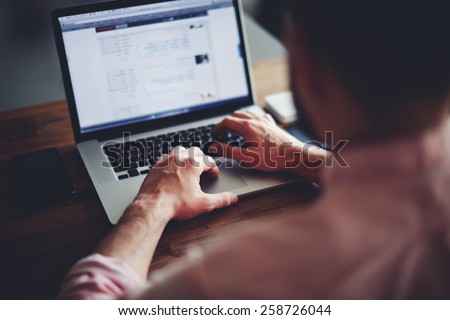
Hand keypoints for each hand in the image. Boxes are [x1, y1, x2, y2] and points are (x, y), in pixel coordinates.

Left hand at [132, 146, 237, 220]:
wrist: (152, 207)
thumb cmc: (175, 204)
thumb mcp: (203, 203)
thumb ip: (220, 200)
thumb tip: (232, 198)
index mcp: (192, 164)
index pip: (208, 160)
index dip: (213, 167)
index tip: (214, 174)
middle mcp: (179, 158)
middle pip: (195, 151)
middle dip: (202, 158)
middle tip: (204, 167)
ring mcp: (166, 160)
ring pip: (180, 150)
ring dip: (187, 155)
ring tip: (189, 164)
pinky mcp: (155, 166)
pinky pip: (165, 156)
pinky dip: (171, 160)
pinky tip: (172, 168)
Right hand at [212, 111, 328, 179]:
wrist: (295, 155)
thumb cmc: (273, 158)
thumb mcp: (246, 157)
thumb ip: (228, 151)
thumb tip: (214, 146)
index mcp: (247, 126)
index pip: (226, 122)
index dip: (217, 128)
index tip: (213, 134)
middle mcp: (256, 120)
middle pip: (235, 115)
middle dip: (225, 123)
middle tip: (220, 131)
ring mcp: (265, 120)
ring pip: (246, 113)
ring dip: (236, 119)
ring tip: (232, 127)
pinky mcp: (272, 124)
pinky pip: (258, 115)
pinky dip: (250, 118)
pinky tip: (252, 123)